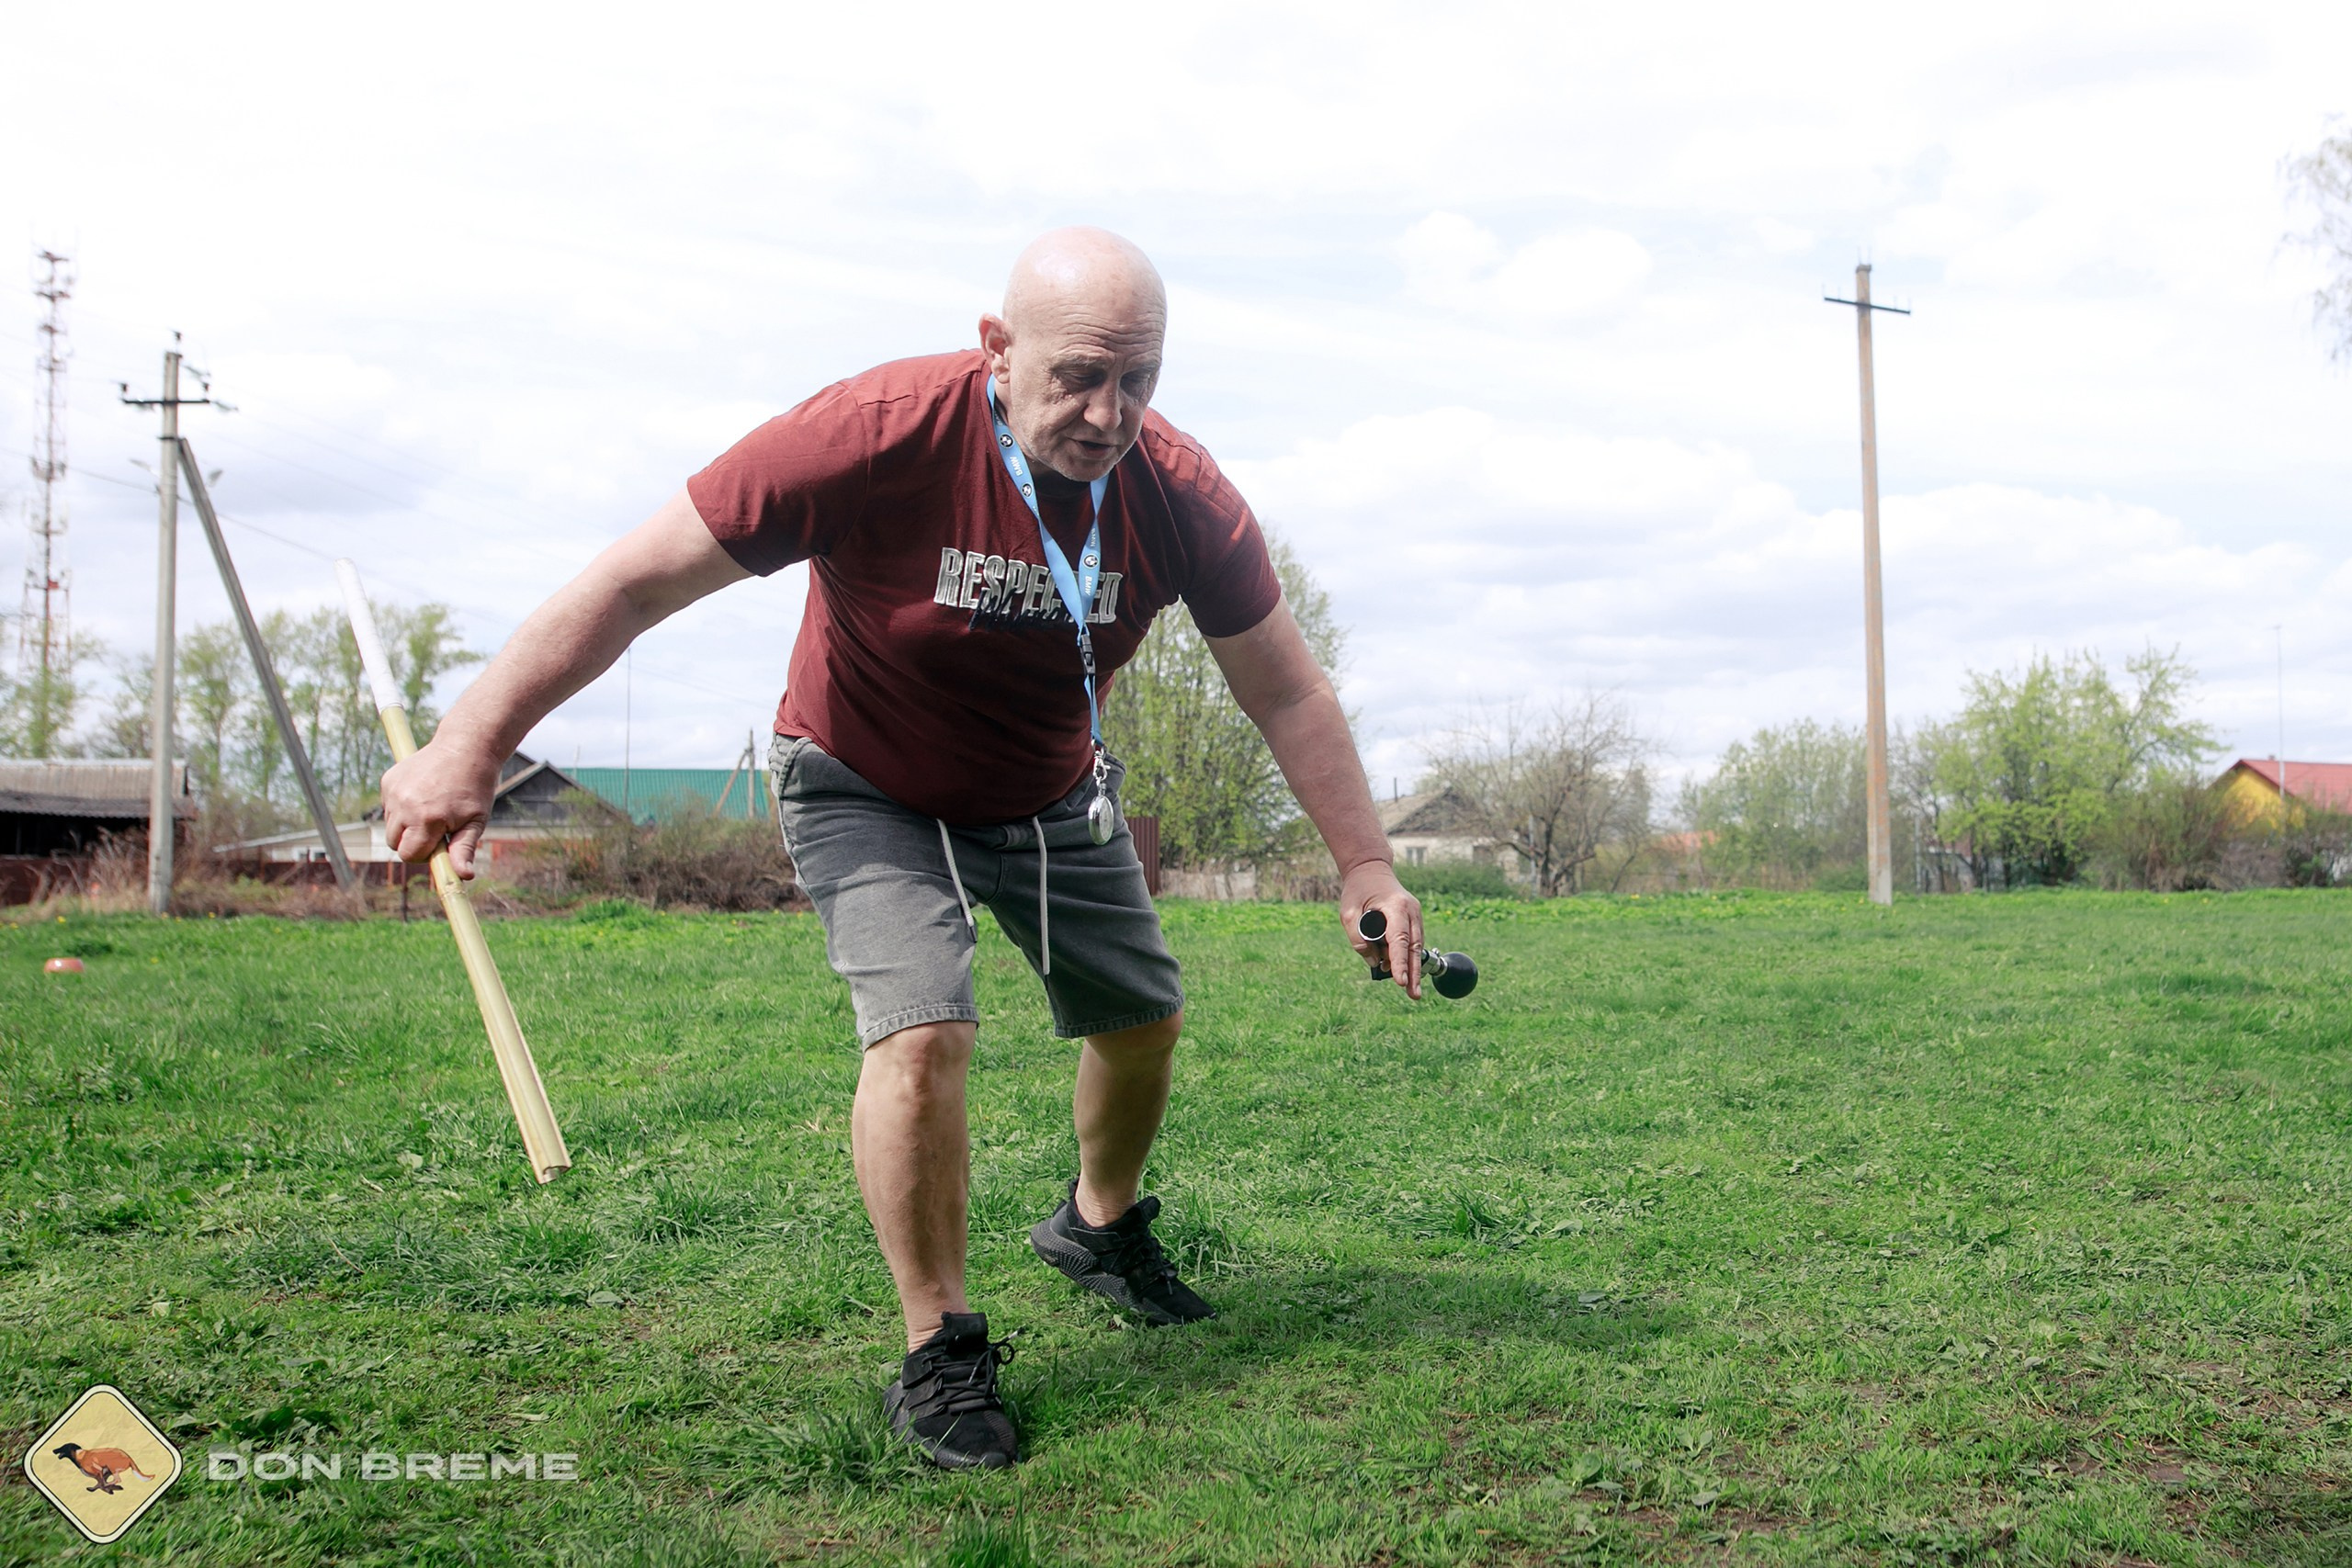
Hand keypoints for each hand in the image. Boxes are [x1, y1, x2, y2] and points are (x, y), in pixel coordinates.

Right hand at [381, 735, 499, 879]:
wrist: (465, 747)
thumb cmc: (475, 787)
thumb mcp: (476, 820)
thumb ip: (464, 850)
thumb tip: (463, 877)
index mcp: (427, 819)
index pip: (409, 855)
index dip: (424, 855)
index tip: (440, 846)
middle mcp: (405, 806)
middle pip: (395, 844)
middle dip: (413, 842)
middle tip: (437, 828)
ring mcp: (393, 792)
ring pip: (390, 826)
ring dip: (407, 825)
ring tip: (432, 808)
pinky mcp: (388, 781)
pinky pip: (389, 807)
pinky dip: (402, 807)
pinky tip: (423, 794)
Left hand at [1341, 861, 1422, 1000]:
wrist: (1370, 869)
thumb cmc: (1357, 890)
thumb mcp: (1348, 914)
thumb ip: (1358, 939)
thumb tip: (1373, 962)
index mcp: (1395, 907)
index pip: (1400, 940)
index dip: (1400, 962)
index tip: (1400, 982)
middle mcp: (1411, 910)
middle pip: (1414, 947)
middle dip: (1413, 973)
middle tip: (1413, 995)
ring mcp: (1415, 914)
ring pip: (1415, 946)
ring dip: (1411, 967)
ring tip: (1409, 990)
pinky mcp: (1413, 918)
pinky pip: (1412, 941)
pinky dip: (1407, 956)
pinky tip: (1402, 971)